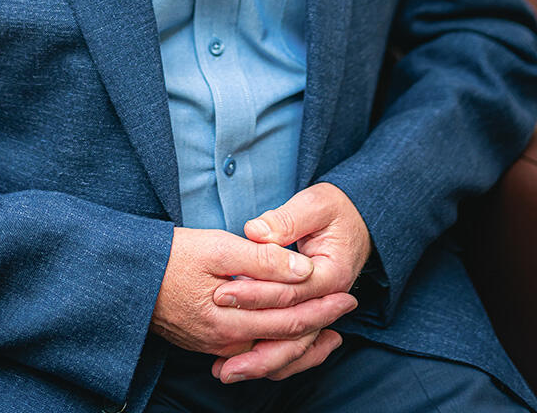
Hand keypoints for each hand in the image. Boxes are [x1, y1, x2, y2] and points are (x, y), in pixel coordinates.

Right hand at [150, 225, 356, 376]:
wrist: (129, 276)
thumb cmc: (171, 255)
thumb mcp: (217, 247)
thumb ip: (262, 261)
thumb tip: (303, 271)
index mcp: (233, 318)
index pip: (291, 317)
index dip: (322, 305)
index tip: (347, 293)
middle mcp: (227, 342)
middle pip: (286, 341)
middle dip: (321, 325)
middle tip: (348, 309)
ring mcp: (217, 347)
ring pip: (272, 355)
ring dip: (303, 346)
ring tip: (328, 335)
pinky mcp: (208, 344)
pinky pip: (253, 355)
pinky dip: (277, 349)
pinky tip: (286, 340)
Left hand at [210, 183, 370, 382]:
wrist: (357, 219)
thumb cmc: (334, 209)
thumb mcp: (314, 205)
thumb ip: (285, 220)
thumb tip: (255, 232)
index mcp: (331, 275)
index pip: (288, 292)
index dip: (254, 294)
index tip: (220, 294)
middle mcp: (329, 301)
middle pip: (292, 333)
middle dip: (254, 346)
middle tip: (219, 360)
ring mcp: (321, 311)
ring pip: (292, 348)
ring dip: (260, 362)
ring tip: (224, 372)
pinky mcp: (310, 314)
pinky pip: (292, 346)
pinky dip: (269, 356)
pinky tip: (241, 364)